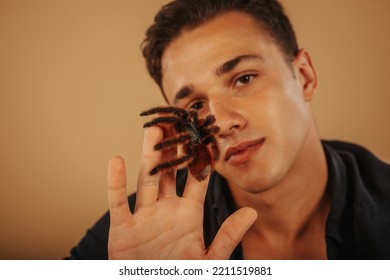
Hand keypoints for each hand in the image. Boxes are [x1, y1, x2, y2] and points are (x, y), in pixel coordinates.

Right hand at [107, 126, 256, 258]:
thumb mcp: (209, 259)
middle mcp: (166, 209)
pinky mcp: (124, 228)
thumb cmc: (181, 274)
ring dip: (150, 156)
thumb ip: (229, 236)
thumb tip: (251, 212)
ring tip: (154, 130)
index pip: (197, 180)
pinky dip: (115, 183)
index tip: (206, 135)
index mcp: (189, 214)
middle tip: (178, 122)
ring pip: (147, 180)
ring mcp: (144, 216)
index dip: (202, 159)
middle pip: (170, 172)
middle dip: (174, 148)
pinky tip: (116, 161)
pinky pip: (118, 203)